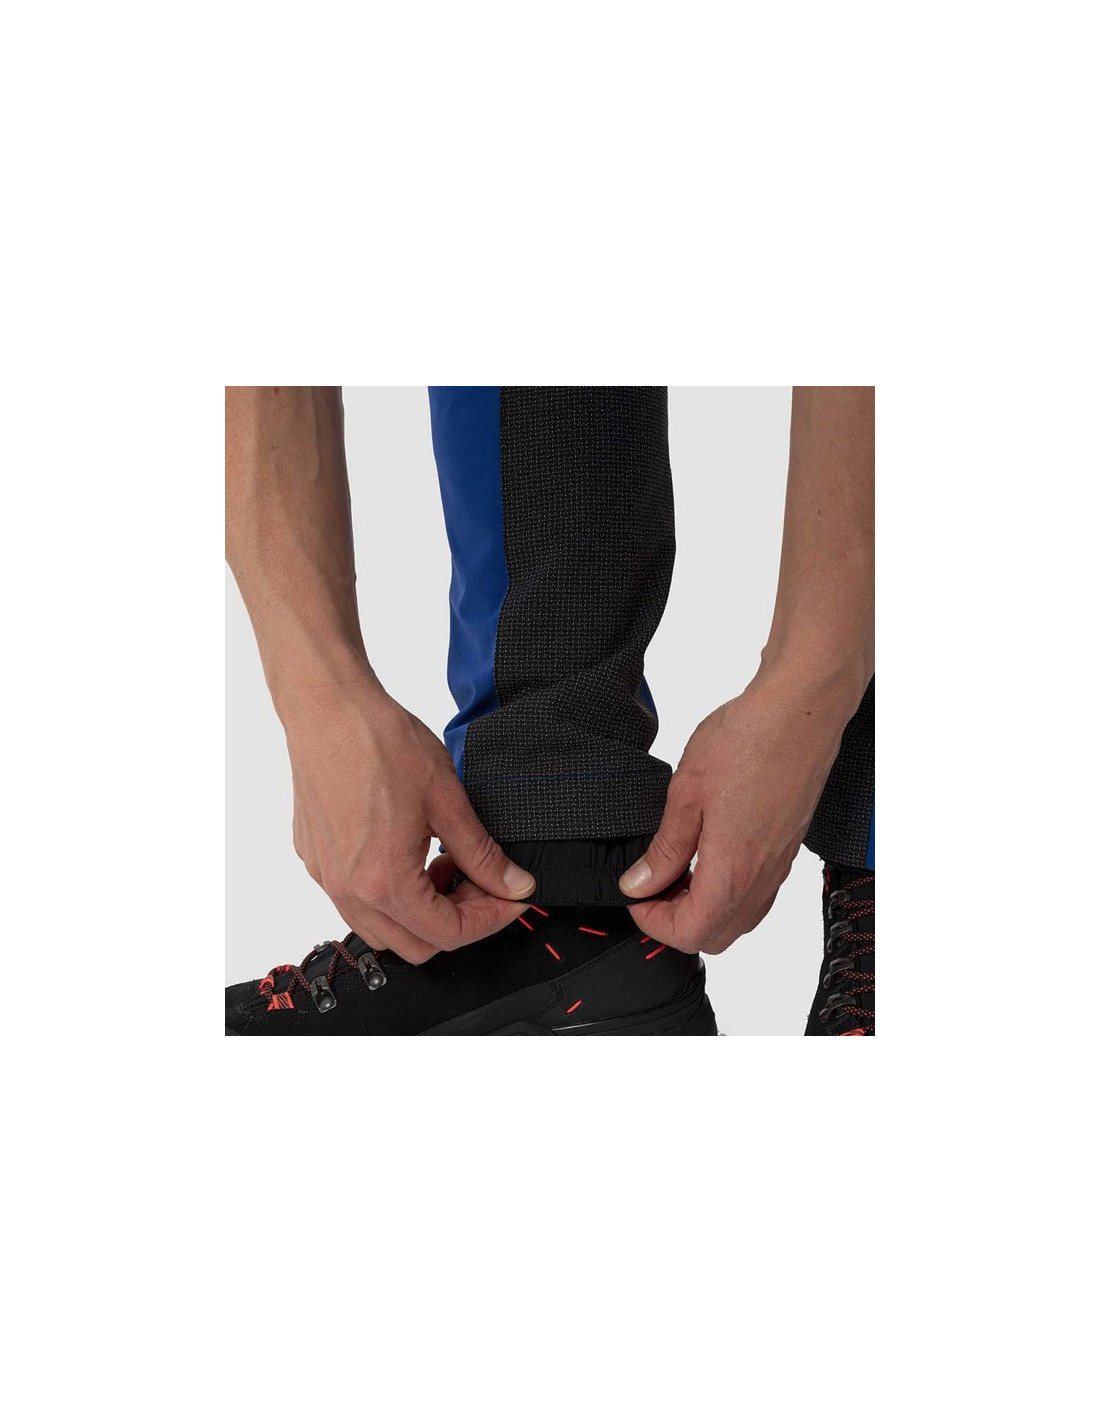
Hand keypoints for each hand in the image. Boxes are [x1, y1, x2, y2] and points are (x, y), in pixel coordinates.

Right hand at [283, 679, 534, 962]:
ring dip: (421, 911)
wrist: (327, 707)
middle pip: (416, 945)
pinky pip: (355, 900)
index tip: (512, 897)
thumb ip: (482, 854)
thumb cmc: (380, 743)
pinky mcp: (316, 859)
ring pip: (382, 929)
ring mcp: (326, 877)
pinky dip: (390, 893)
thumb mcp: (448, 800)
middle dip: (457, 920)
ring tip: (444, 865)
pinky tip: (410, 852)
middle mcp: (349, 891)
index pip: (449, 933)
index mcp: (384, 883)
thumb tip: (513, 884)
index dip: (491, 919)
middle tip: (481, 881)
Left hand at [618, 668, 863, 953]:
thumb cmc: (747, 741)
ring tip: (674, 871)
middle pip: (715, 936)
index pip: (689, 933)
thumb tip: (639, 884)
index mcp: (732, 871)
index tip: (634, 894)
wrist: (800, 711)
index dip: (653, 922)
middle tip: (651, 886)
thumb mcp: (685, 794)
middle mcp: (761, 878)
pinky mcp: (787, 848)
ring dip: (702, 909)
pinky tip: (706, 856)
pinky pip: (756, 894)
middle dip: (675, 922)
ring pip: (738, 919)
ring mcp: (778, 865)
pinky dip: (727, 892)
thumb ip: (664, 848)